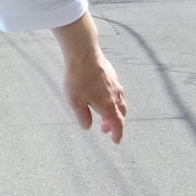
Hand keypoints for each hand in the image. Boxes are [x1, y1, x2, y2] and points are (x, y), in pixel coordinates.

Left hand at [51, 13, 127, 143]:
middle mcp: (115, 96)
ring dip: (114, 111)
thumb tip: (87, 126)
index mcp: (108, 105)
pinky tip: (103, 96)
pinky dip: (112, 100)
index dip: (117, 134)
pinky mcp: (112, 76)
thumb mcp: (75, 102)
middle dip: (114, 123)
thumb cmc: (78, 79)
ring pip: (120, 102)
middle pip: (120, 114)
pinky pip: (117, 92)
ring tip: (103, 114)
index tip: (116, 141)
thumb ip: (82, 116)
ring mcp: (116, 84)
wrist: (84, 54)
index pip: (117, 124)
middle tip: (104, 129)